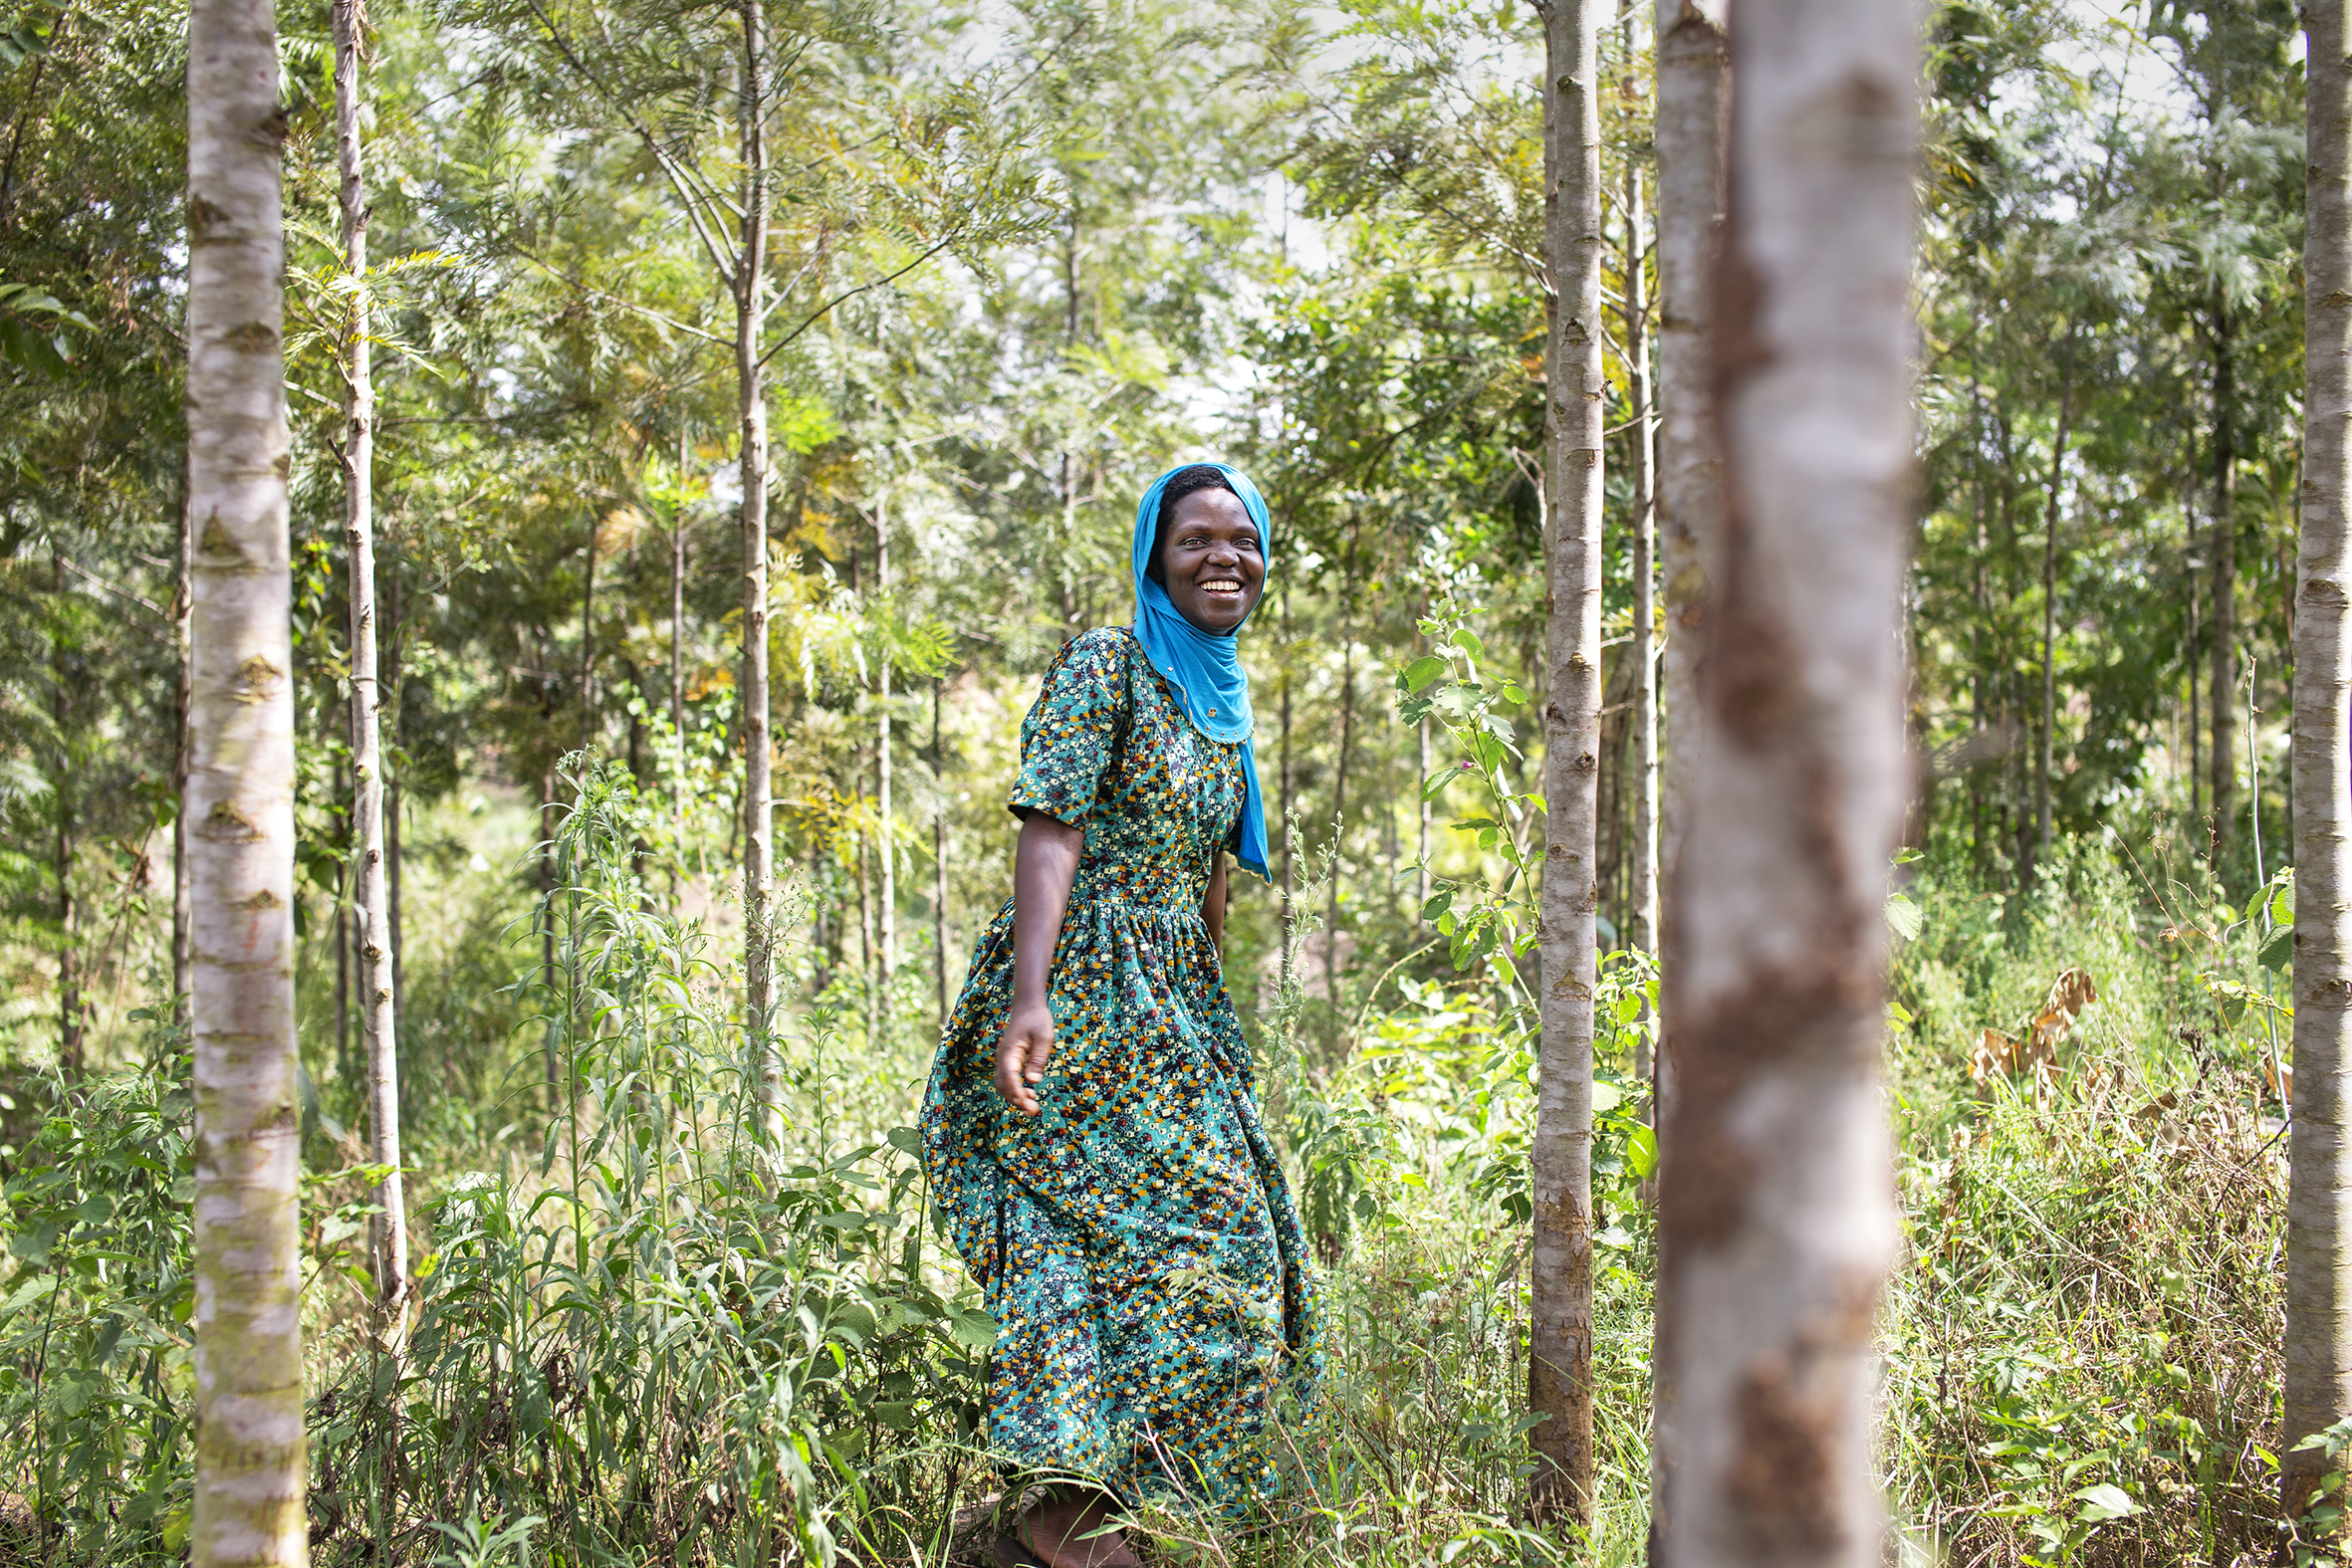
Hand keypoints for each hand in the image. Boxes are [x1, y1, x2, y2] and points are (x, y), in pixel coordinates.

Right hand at [994, 999, 1055, 1115]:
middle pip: (1002, 1085)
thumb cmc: (1037, 1019)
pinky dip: (1015, 1089)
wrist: (1027, 1005)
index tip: (1028, 1104)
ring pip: (1003, 1084)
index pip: (1009, 1077)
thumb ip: (1038, 1059)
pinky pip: (1007, 1079)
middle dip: (1015, 1100)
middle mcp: (1003, 1058)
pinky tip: (1029, 1094)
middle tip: (1032, 1110)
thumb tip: (1033, 1081)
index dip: (1017, 1093)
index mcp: (1009, 1052)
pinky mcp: (1008, 1060)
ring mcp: (1004, 1059)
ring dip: (1015, 1097)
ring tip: (1032, 1105)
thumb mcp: (1044, 1037)